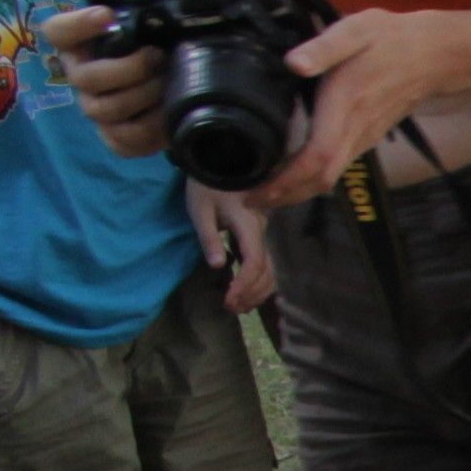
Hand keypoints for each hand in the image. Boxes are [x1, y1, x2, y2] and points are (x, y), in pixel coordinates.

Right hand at [44, 3, 166, 156]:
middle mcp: (79, 75)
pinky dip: (147, 133)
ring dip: (141, 99)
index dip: (79, 25)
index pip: (58, 31)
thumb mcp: (141, 7)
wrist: (166, 67)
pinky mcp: (116, 134)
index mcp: (76, 43)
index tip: (108, 14)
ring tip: (167, 87)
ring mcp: (95, 107)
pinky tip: (167, 119)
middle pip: (87, 79)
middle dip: (129, 70)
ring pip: (104, 111)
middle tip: (159, 58)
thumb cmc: (149, 32)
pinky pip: (122, 143)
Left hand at [189, 185, 274, 312]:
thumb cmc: (206, 185)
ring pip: (271, 271)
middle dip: (250, 294)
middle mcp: (262, 232)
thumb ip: (209, 237)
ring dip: (256, 292)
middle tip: (229, 307)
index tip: (228, 299)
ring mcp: (264, 235)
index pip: (254, 262)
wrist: (222, 163)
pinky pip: (267, 265)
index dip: (244, 284)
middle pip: (266, 272)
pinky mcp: (260, 236)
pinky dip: (259, 283)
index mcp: (248, 225)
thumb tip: (218, 266)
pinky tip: (246, 291)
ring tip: (238, 305)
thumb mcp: (200, 209)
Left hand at [252, 7, 454, 206]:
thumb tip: (293, 63)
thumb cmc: (390, 40)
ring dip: (297, 191)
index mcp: (345, 105)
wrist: (432, 57)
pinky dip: (311, 179)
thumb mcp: (355, 30)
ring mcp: (363, 138)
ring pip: (329, 178)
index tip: (258, 190)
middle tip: (250, 201)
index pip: (316, 157)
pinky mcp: (366, 137)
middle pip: (320, 179)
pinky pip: (336, 167)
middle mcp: (355, 130)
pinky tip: (294, 175)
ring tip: (266, 193)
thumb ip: (323, 47)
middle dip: (285, 196)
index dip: (287, 179)